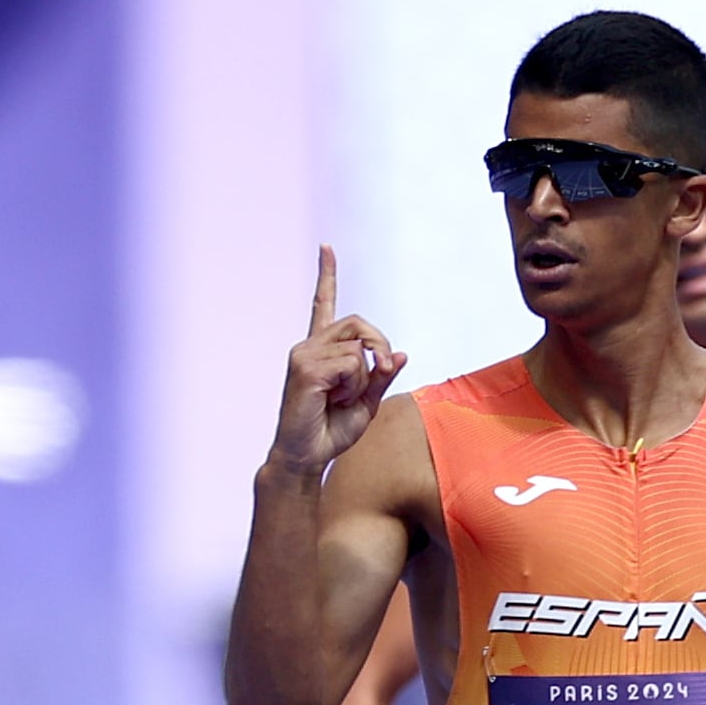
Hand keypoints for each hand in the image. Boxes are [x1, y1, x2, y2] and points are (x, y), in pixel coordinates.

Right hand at [271, 247, 406, 476]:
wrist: (307, 457)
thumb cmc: (331, 432)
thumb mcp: (367, 404)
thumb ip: (381, 377)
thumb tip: (402, 355)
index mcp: (321, 350)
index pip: (323, 304)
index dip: (327, 276)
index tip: (326, 247)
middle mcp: (309, 345)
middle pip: (358, 323)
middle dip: (381, 346)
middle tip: (383, 372)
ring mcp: (304, 354)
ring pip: (358, 348)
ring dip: (363, 378)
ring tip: (342, 399)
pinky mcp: (305, 368)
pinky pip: (350, 364)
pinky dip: (353, 386)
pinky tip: (334, 401)